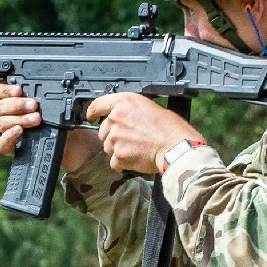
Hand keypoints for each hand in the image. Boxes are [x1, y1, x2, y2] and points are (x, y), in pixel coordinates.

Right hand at [0, 83, 101, 171]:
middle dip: (17, 104)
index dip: (4, 90)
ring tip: (37, 119)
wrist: (72, 140)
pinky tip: (20, 131)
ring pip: (3, 123)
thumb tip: (49, 89)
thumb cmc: (63, 119)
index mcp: (16, 100)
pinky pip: (1, 144)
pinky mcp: (13, 148)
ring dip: (20, 118)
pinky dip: (9, 137)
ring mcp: (10, 132)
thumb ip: (47, 95)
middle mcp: (10, 115)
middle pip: (0, 107)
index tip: (18, 89)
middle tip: (34, 105)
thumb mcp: (58, 103)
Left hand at [85, 92, 208, 175]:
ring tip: (137, 148)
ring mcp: (115, 137)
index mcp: (124, 102)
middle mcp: (116, 118)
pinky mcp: (118, 155)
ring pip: (108, 147)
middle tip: (132, 139)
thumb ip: (130, 110)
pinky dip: (123, 163)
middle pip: (103, 130)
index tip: (90, 116)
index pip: (98, 105)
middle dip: (113, 136)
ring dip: (118, 150)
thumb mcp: (149, 107)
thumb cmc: (170, 128)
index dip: (92, 112)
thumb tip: (123, 116)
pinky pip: (114, 162)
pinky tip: (136, 159)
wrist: (176, 147)